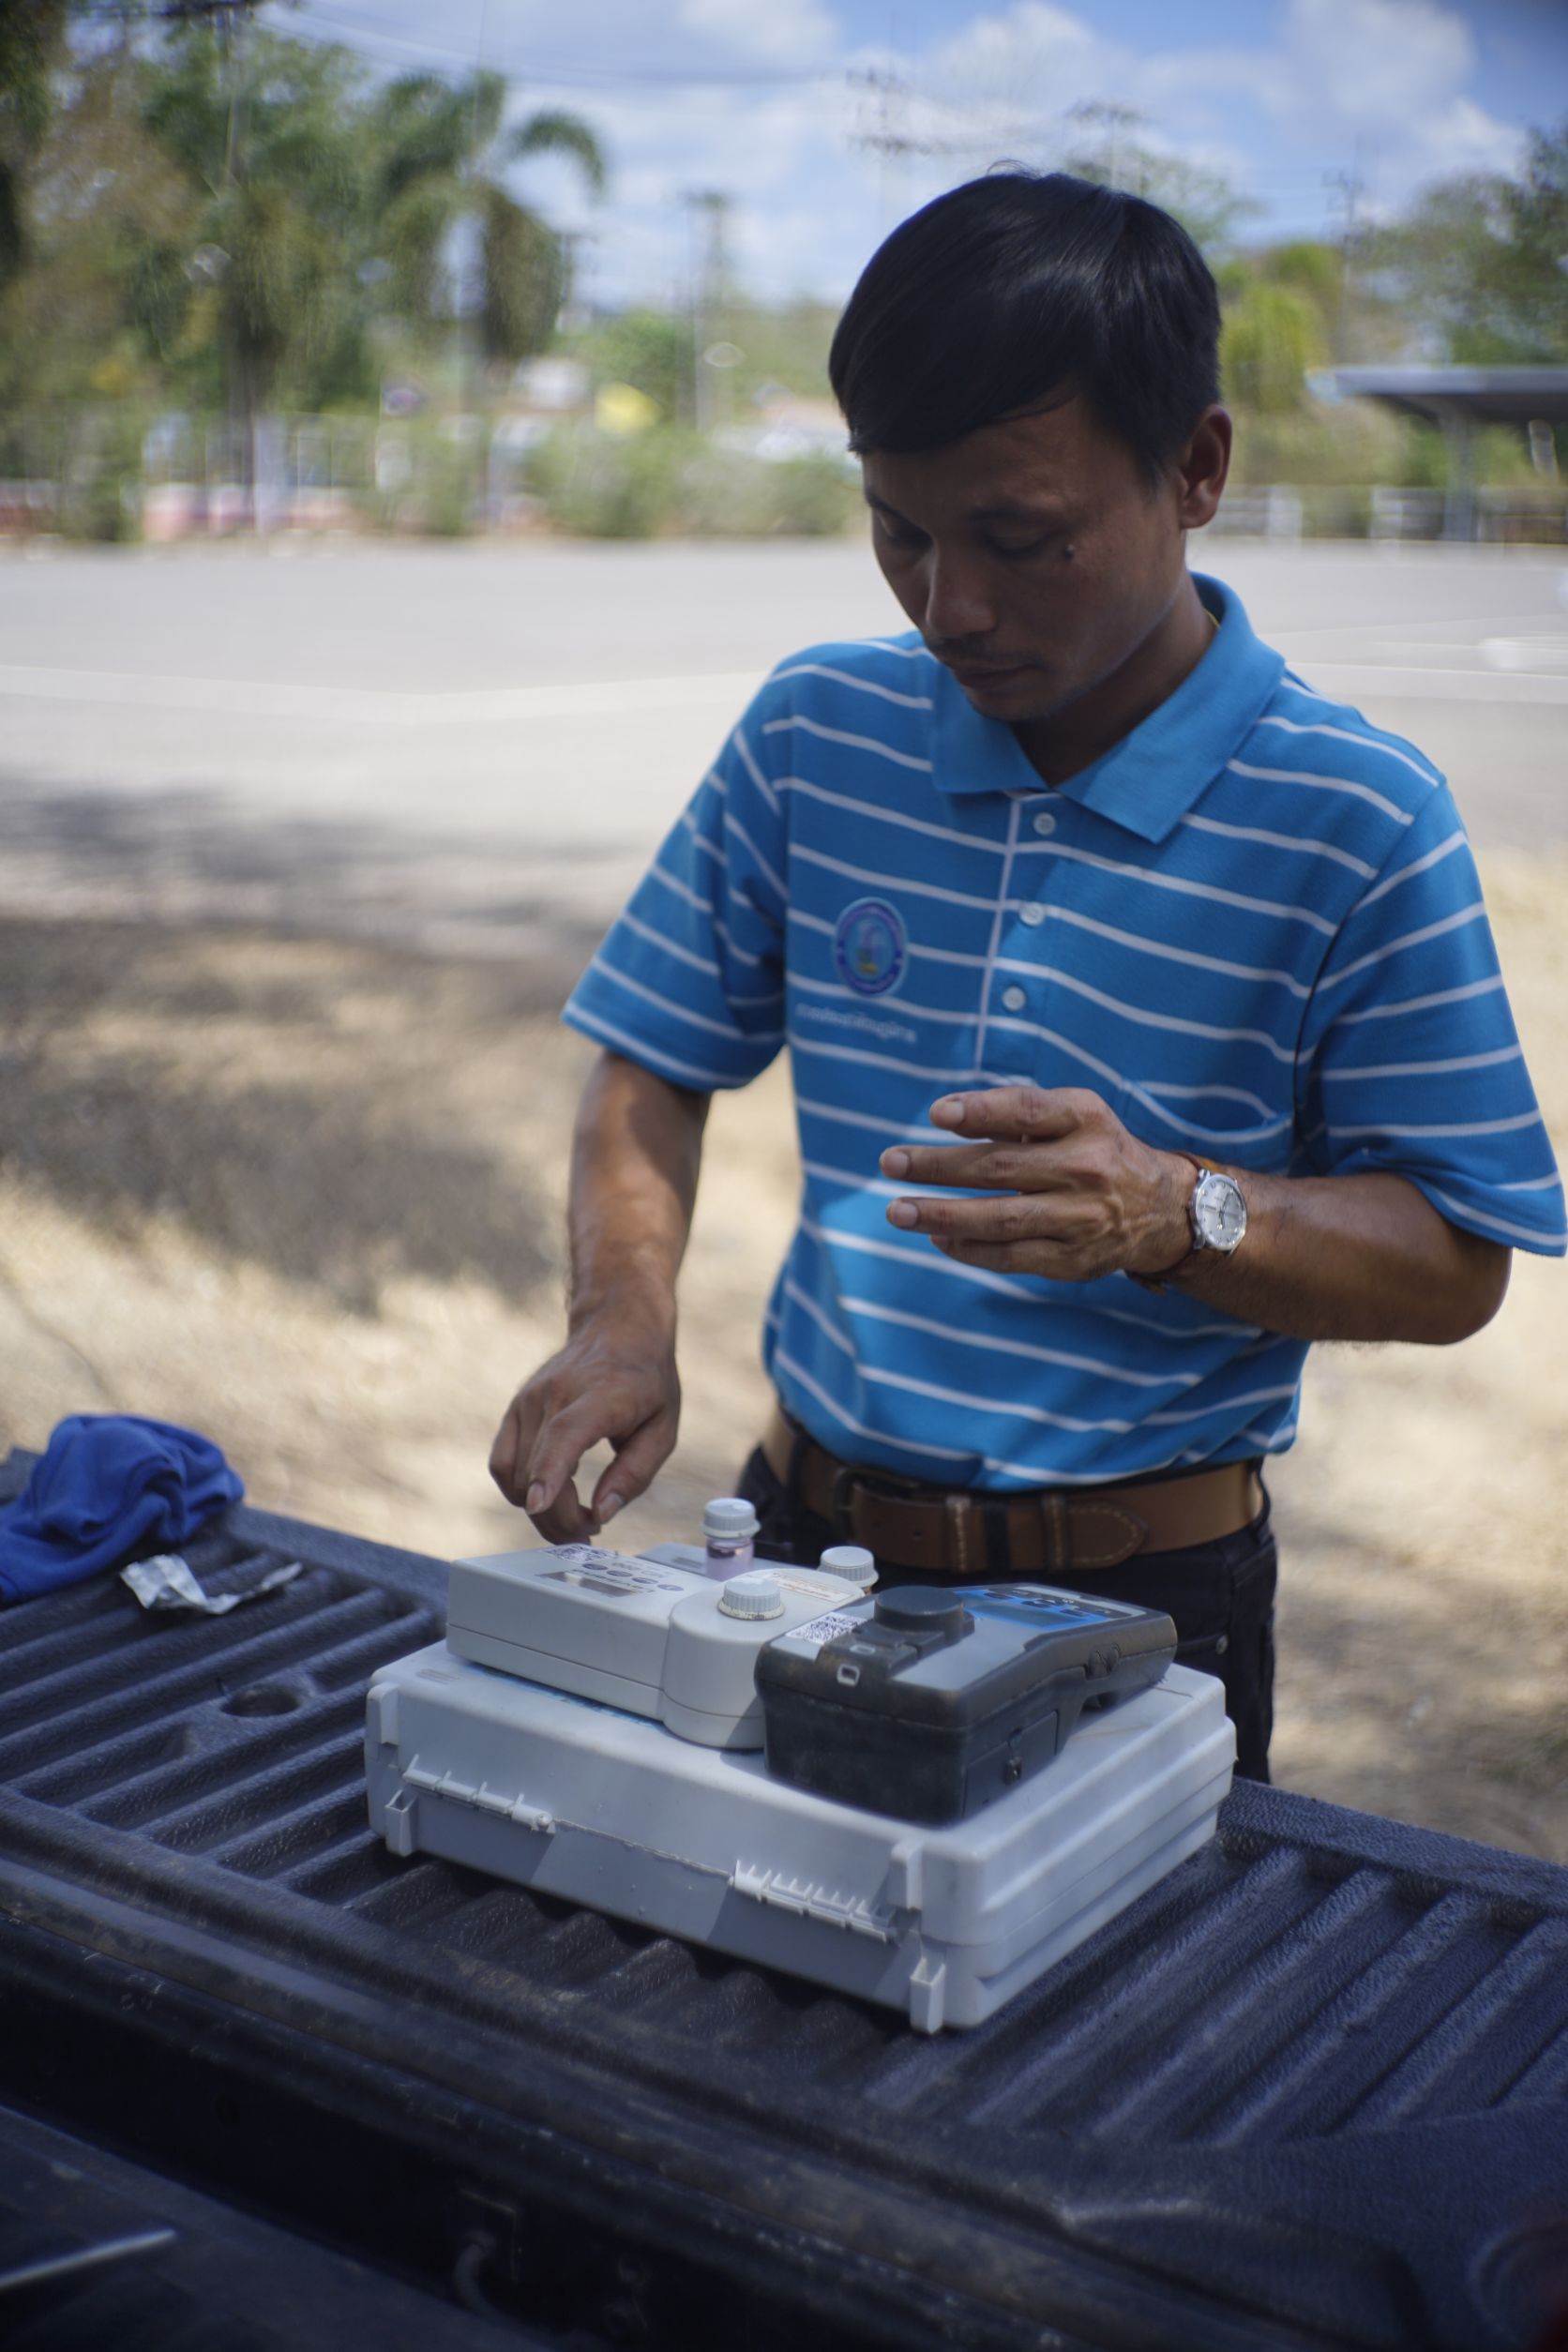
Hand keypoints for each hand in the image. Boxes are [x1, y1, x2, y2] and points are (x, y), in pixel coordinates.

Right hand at [488, 1312, 680, 1543]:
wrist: (618, 1329)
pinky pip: (502, 1462)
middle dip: (558, 1518)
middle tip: (588, 1532)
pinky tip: (548, 1495)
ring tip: (572, 1518)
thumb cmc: (646, 1380)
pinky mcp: (515, 1409)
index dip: (549, 1473)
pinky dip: (518, 1488)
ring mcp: (528, 1400)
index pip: (564, 1435)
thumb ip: (634, 1474)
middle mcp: (556, 1394)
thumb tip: (601, 1513)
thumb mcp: (662, 1429)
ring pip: (515, 1474)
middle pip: (537, 1469)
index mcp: (599, 1395)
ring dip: (539, 1509)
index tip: (539, 1506)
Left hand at [877, 1086, 1190, 1281]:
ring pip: (1002, 1220)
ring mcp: (1081, 1219)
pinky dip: (970, 1249)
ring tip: (898, 1211)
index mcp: (1085, 1120)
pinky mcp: (1074, 1261)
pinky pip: (1012, 1257)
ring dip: (943, 1216)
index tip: (936, 1114)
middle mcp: (1086, 1168)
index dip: (982, 1111)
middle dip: (939, 1166)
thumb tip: (948, 1117)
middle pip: (1002, 1168)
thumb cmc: (1094, 1149)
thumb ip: (1019, 1113)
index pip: (1028, 1112)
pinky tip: (937, 1238)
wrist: (1159, 1209)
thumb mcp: (1073, 1115)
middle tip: (890, 1163)